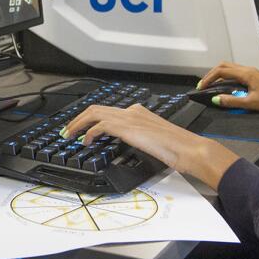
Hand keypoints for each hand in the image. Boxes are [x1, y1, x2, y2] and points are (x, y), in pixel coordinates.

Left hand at [60, 104, 238, 188]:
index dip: (91, 119)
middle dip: (78, 119)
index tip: (82, 129)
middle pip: (97, 109)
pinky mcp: (128, 127)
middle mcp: (133, 111)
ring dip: (78, 123)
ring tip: (69, 135)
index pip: (109, 111)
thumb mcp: (154, 141)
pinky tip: (85, 141)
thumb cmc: (179, 149)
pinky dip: (89, 132)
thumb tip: (131, 145)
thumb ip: (140, 139)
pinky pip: (100, 125)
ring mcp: (130, 117)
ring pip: (94, 113)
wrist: (190, 149)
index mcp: (139, 112)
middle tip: (67, 131)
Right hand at [196, 63, 258, 125]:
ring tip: (212, 86)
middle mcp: (248, 69)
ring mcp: (252, 72)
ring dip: (219, 75)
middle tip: (203, 85)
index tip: (200, 88)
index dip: (208, 79)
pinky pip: (236, 72)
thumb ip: (232, 101)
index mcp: (245, 74)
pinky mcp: (255, 76)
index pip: (221, 71)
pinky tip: (226, 87)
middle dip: (211, 74)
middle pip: (223, 66)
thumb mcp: (252, 103)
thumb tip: (216, 99)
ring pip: (230, 68)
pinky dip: (227, 77)